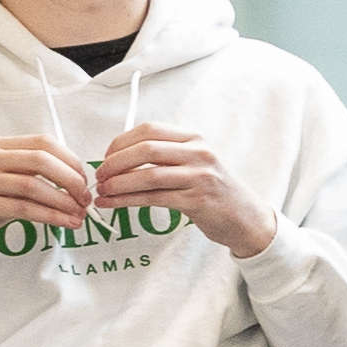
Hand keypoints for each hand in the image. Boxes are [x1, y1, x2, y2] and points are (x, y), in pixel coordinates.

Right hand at [0, 132, 93, 280]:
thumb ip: (26, 177)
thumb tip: (72, 183)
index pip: (43, 143)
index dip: (70, 160)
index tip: (85, 179)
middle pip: (41, 160)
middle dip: (72, 180)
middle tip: (86, 199)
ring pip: (33, 186)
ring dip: (63, 202)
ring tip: (79, 216)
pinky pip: (22, 209)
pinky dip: (49, 217)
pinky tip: (64, 224)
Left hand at [89, 123, 276, 259]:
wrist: (245, 216)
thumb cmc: (213, 189)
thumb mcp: (195, 162)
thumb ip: (166, 154)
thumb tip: (119, 156)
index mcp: (194, 138)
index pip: (150, 130)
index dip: (122, 142)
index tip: (106, 156)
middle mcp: (199, 153)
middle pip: (147, 149)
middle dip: (116, 162)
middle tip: (100, 175)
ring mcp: (200, 176)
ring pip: (149, 176)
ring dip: (118, 184)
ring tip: (102, 192)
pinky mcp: (197, 201)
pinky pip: (154, 199)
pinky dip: (127, 201)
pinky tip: (112, 204)